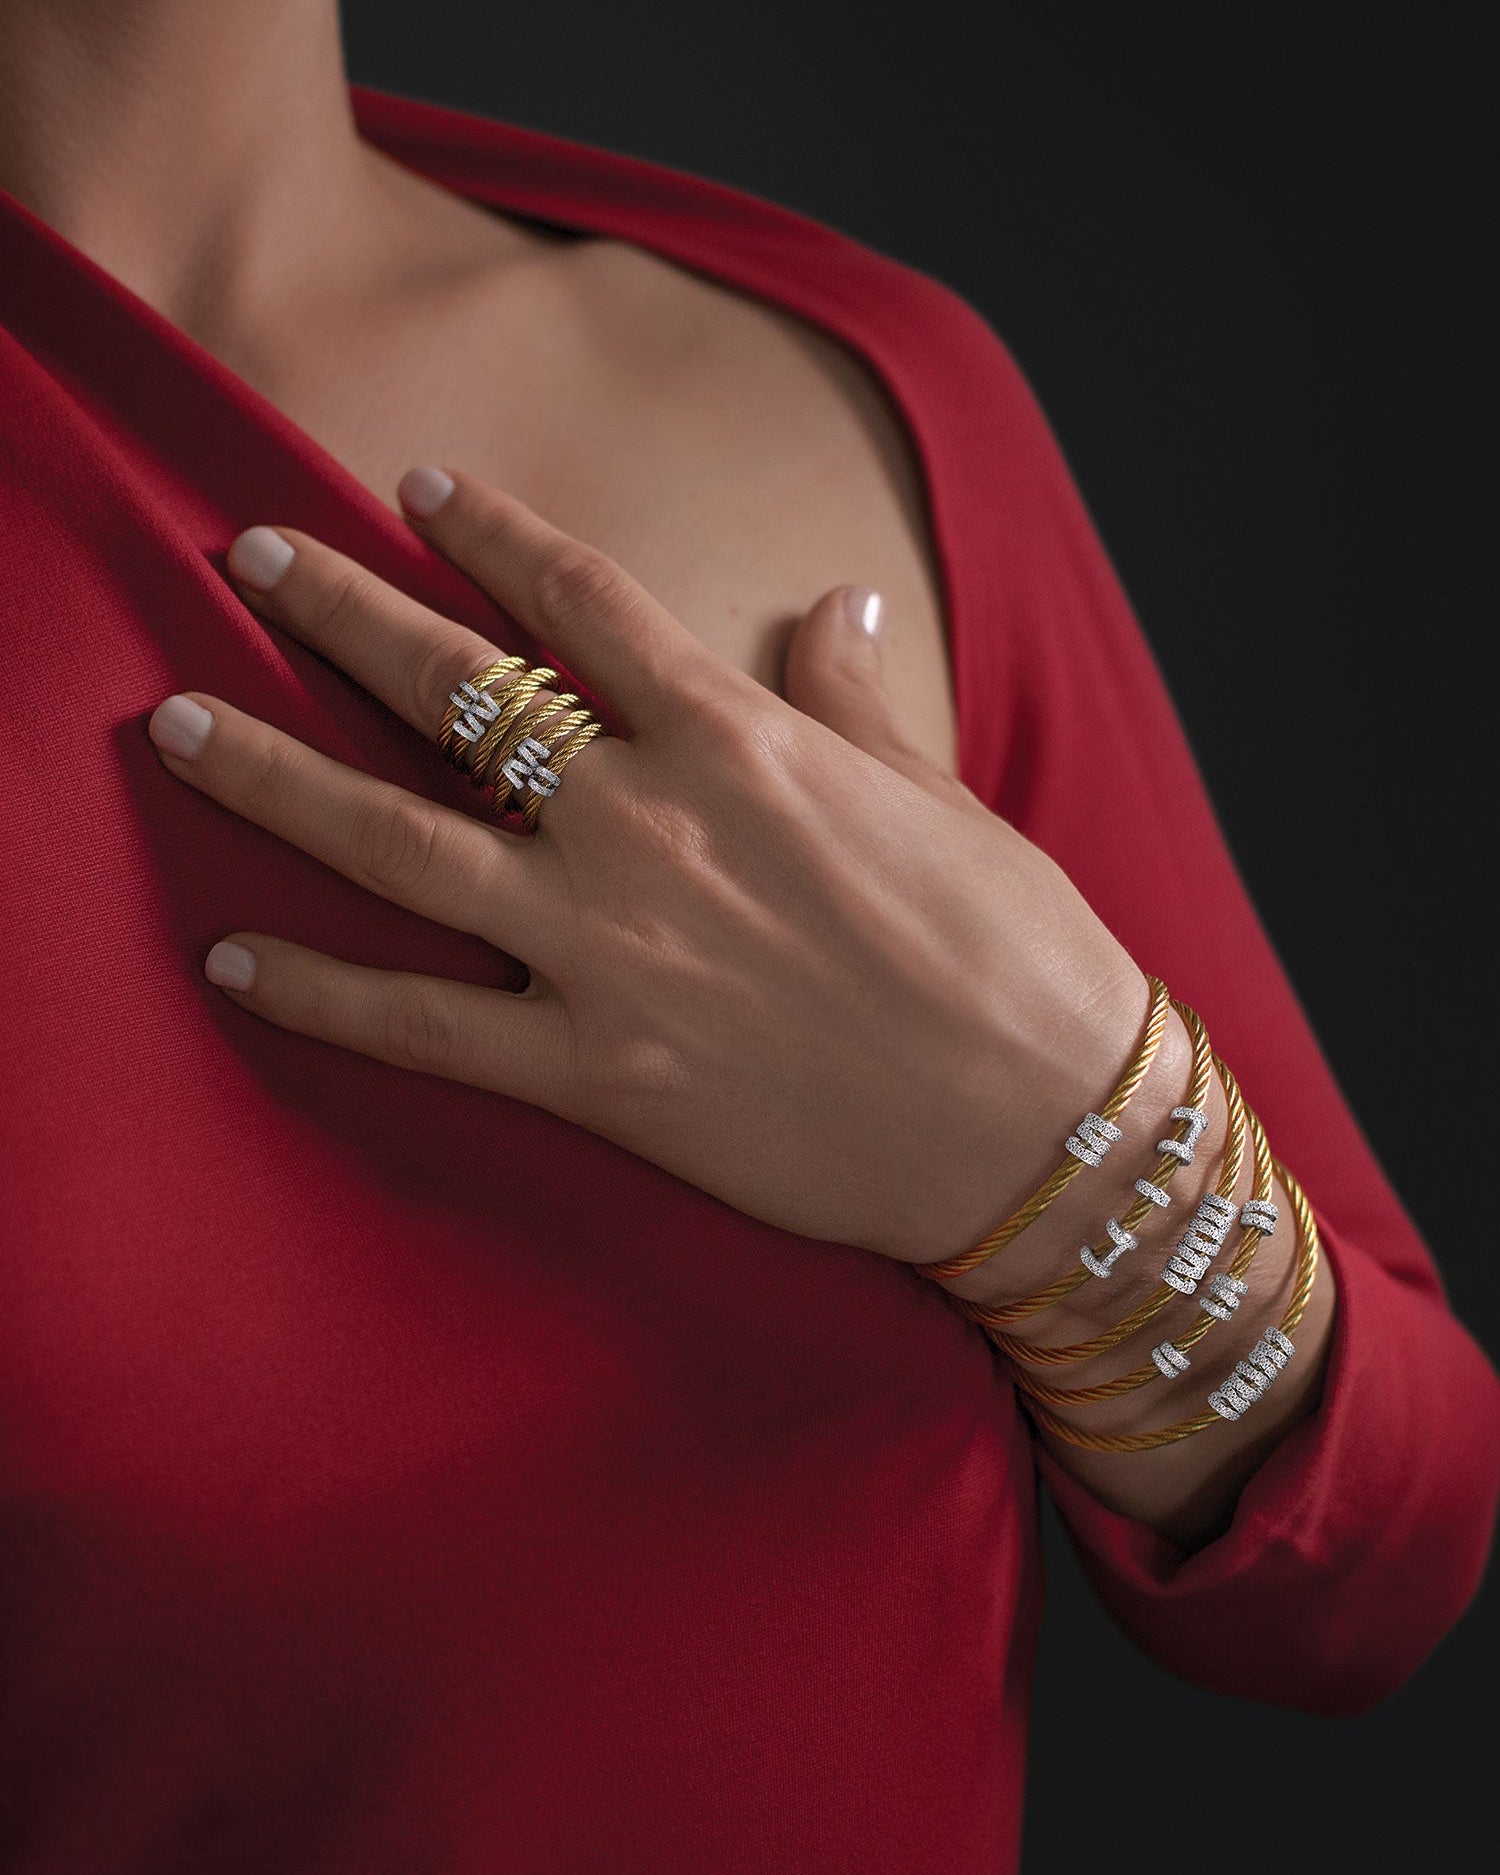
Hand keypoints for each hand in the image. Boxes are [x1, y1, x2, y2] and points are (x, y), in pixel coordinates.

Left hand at [148, 469, 1147, 1265]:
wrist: (1041, 1126)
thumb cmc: (1013, 953)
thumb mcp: (938, 798)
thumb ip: (853, 698)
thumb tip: (836, 603)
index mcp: (741, 740)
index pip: (582, 600)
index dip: (490, 530)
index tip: (416, 486)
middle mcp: (652, 825)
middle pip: (458, 693)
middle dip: (339, 611)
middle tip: (246, 551)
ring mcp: (611, 949)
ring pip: (400, 843)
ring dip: (275, 775)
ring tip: (174, 723)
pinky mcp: (600, 1072)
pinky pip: (424, 1028)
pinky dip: (321, 993)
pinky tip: (232, 957)